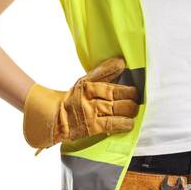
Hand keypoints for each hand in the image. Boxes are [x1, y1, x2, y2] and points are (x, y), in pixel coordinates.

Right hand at [23, 56, 139, 154]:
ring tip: (135, 110)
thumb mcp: (85, 82)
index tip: (136, 90)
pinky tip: (129, 123)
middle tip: (138, 100)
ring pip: (114, 109)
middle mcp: (89, 99)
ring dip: (129, 110)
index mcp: (88, 86)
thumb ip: (103, 72)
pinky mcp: (90, 127)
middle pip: (115, 97)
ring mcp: (89, 113)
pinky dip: (121, 123)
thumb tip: (121, 62)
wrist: (53, 118)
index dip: (126, 89)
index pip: (110, 84)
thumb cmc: (73, 98)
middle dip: (130, 99)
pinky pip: (109, 124)